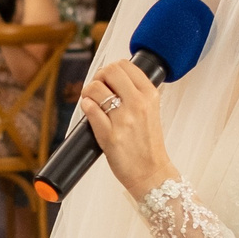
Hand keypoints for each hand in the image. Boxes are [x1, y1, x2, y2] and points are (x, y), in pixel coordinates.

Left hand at [79, 58, 175, 199]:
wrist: (151, 172)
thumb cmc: (148, 143)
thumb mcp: (151, 111)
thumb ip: (136, 93)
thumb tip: (112, 76)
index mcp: (150, 95)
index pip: (125, 65)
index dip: (111, 69)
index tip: (108, 80)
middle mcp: (138, 104)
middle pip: (109, 71)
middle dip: (98, 77)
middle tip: (98, 89)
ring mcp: (124, 119)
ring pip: (95, 89)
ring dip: (88, 93)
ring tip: (92, 102)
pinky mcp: (110, 135)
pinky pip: (90, 109)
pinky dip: (86, 107)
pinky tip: (90, 112)